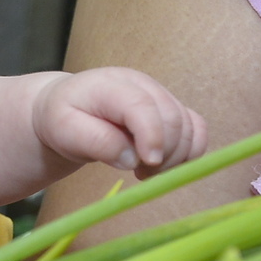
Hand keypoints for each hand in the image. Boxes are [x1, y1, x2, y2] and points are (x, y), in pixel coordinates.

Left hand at [32, 67, 208, 178]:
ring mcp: (160, 95)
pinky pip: (196, 131)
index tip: (149, 163)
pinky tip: (162, 164)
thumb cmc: (64, 118)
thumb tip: (131, 159)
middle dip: (162, 154)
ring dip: (174, 158)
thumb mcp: (64, 130)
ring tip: (143, 171)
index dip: (151, 135)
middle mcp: (142, 85)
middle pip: (172, 119)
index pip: (142, 106)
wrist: (68, 107)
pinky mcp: (171, 109)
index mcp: (111, 85)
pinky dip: (188, 153)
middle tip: (139, 174)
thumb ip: (96, 141)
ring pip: (189, 128)